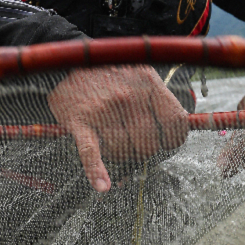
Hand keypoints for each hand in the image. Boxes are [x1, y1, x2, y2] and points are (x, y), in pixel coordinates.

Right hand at [48, 65, 189, 191]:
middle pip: (149, 145)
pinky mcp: (80, 121)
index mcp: (149, 84)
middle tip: (130, 139)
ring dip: (121, 154)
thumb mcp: (142, 73)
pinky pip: (91, 152)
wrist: (69, 58)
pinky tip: (102, 186)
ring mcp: (104, 110)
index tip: (163, 140)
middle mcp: (130, 97)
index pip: (175, 126)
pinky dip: (96, 171)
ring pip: (124, 152)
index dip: (171, 139)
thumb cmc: (110, 71)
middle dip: (143, 149)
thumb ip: (159, 99)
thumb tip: (174, 133)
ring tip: (111, 140)